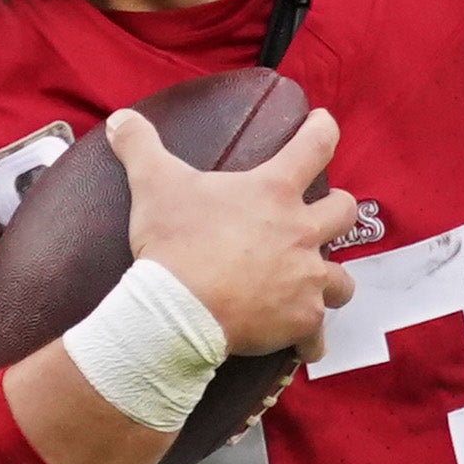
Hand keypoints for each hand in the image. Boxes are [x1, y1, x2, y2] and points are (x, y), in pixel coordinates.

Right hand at [115, 106, 359, 358]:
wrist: (180, 309)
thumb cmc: (174, 242)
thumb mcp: (153, 184)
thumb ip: (140, 145)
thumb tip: (120, 119)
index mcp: (273, 192)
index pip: (313, 147)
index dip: (323, 130)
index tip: (325, 124)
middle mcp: (301, 232)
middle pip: (344, 212)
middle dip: (337, 210)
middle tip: (324, 214)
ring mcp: (306, 278)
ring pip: (343, 279)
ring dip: (333, 281)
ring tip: (319, 286)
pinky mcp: (301, 319)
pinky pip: (317, 334)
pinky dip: (310, 339)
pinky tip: (304, 344)